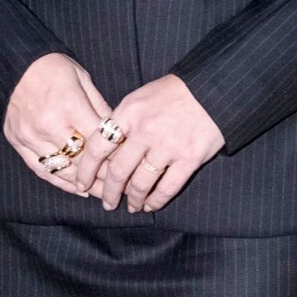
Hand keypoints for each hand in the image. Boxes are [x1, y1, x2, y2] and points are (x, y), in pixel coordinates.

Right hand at [2, 53, 112, 196]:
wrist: (13, 64)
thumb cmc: (52, 67)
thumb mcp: (83, 79)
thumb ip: (99, 108)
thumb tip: (118, 133)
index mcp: (69, 106)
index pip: (98, 141)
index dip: (116, 155)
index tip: (129, 166)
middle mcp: (49, 125)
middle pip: (83, 160)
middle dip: (104, 176)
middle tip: (123, 186)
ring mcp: (31, 137)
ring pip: (64, 170)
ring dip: (86, 184)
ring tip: (104, 193)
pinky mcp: (18, 143)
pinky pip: (42, 170)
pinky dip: (62, 182)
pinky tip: (78, 189)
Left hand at [82, 74, 225, 213]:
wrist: (214, 89)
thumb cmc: (175, 92)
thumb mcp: (142, 97)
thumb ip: (123, 120)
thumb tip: (106, 148)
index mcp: (129, 112)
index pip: (98, 146)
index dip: (87, 169)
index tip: (82, 183)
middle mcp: (145, 130)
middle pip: (118, 171)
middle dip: (109, 192)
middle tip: (108, 203)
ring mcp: (168, 146)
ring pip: (141, 183)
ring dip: (134, 199)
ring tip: (132, 206)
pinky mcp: (189, 159)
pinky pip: (167, 187)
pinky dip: (157, 201)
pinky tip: (151, 205)